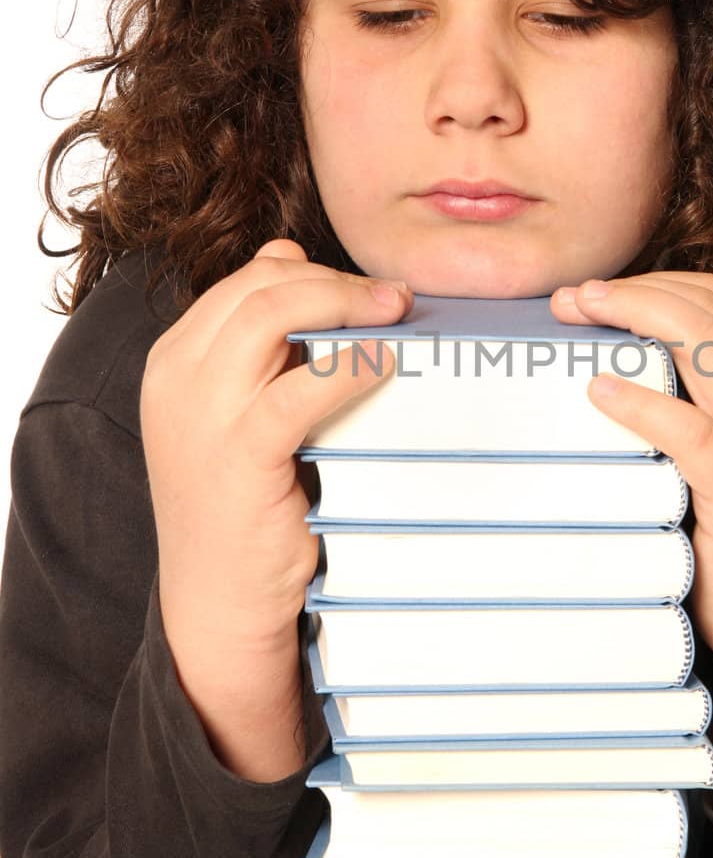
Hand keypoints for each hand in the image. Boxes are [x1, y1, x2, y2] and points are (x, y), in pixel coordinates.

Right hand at [140, 239, 411, 659]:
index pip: (244, 282)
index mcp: (173, 360)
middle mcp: (176, 377)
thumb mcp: (238, 411)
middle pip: (258, 287)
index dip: (313, 272)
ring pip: (271, 315)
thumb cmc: (242, 505)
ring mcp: (201, 413)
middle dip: (334, 281)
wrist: (218, 600)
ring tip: (395, 315)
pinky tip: (384, 363)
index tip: (367, 287)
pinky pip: (299, 387)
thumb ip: (258, 343)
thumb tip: (289, 256)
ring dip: (344, 304)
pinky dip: (348, 365)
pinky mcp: (240, 452)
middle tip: (394, 297)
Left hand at [551, 271, 712, 687]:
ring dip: (636, 319)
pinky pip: (694, 431)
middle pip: (711, 311)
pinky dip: (643, 403)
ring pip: (708, 348)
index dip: (656, 283)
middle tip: (574, 298)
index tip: (598, 292)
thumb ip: (705, 403)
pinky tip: (600, 391)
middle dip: (636, 291)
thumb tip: (620, 364)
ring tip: (579, 316)